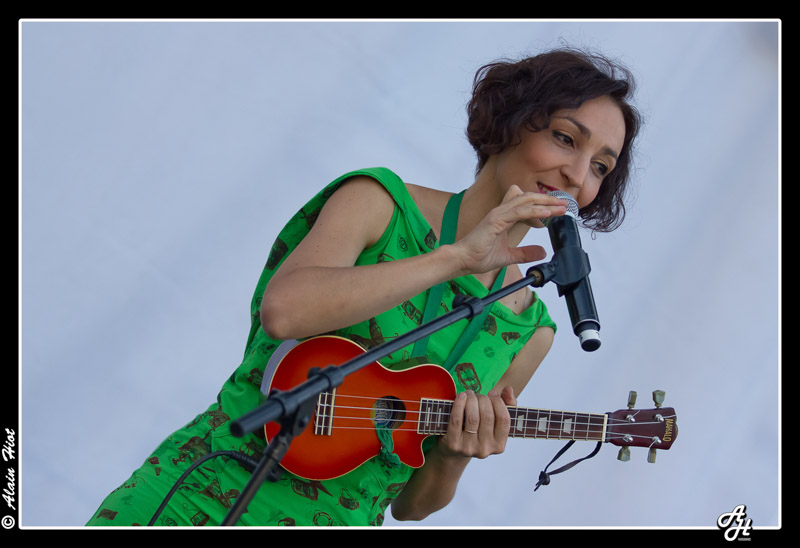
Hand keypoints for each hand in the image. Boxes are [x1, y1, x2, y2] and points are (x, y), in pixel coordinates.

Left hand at [438, 386, 516, 459]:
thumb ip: (507, 404)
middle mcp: (485, 449)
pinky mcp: (454, 443)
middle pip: (487, 416)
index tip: (492, 393)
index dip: (498, 402)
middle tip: (479, 395)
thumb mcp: (494, 422)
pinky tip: (461, 396)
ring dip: (471, 400)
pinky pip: (456, 419)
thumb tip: (509, 389)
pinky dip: (459, 404)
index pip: (504, 419)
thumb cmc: (478, 431)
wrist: (455, 451)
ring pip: (473, 417)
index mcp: (499, 445)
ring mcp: (469, 448)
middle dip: (483, 399)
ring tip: (470, 394)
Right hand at [452, 185, 567, 275]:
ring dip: (545, 203)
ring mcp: (498, 214)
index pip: (526, 204)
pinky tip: (546, 214)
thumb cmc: (478, 256)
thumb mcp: (508, 256)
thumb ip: (524, 253)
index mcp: (504, 218)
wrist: (462, 260)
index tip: (558, 211)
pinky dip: (534, 211)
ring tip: (560, 207)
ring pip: (525, 201)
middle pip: (529, 198)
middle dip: (548, 200)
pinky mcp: (495, 221)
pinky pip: (518, 212)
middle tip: (565, 205)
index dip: (543, 205)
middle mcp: (502, 212)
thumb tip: (542, 252)